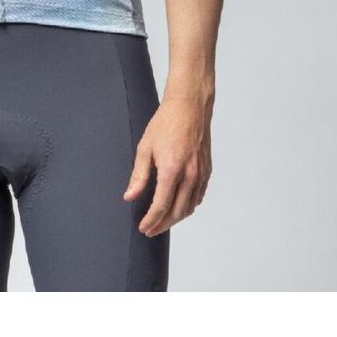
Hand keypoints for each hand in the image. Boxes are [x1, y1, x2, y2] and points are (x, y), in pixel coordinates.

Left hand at [122, 95, 212, 236]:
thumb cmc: (166, 122)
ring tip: (162, 221)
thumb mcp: (145, 147)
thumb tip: (130, 196)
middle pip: (177, 212)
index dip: (151, 220)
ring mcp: (201, 173)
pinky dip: (188, 206)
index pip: (161, 206)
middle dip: (162, 224)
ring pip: (190, 207)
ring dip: (176, 218)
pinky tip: (179, 207)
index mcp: (172, 169)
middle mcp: (189, 175)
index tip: (143, 227)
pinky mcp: (207, 170)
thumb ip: (138, 175)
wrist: (189, 106)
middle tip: (150, 229)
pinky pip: (198, 196)